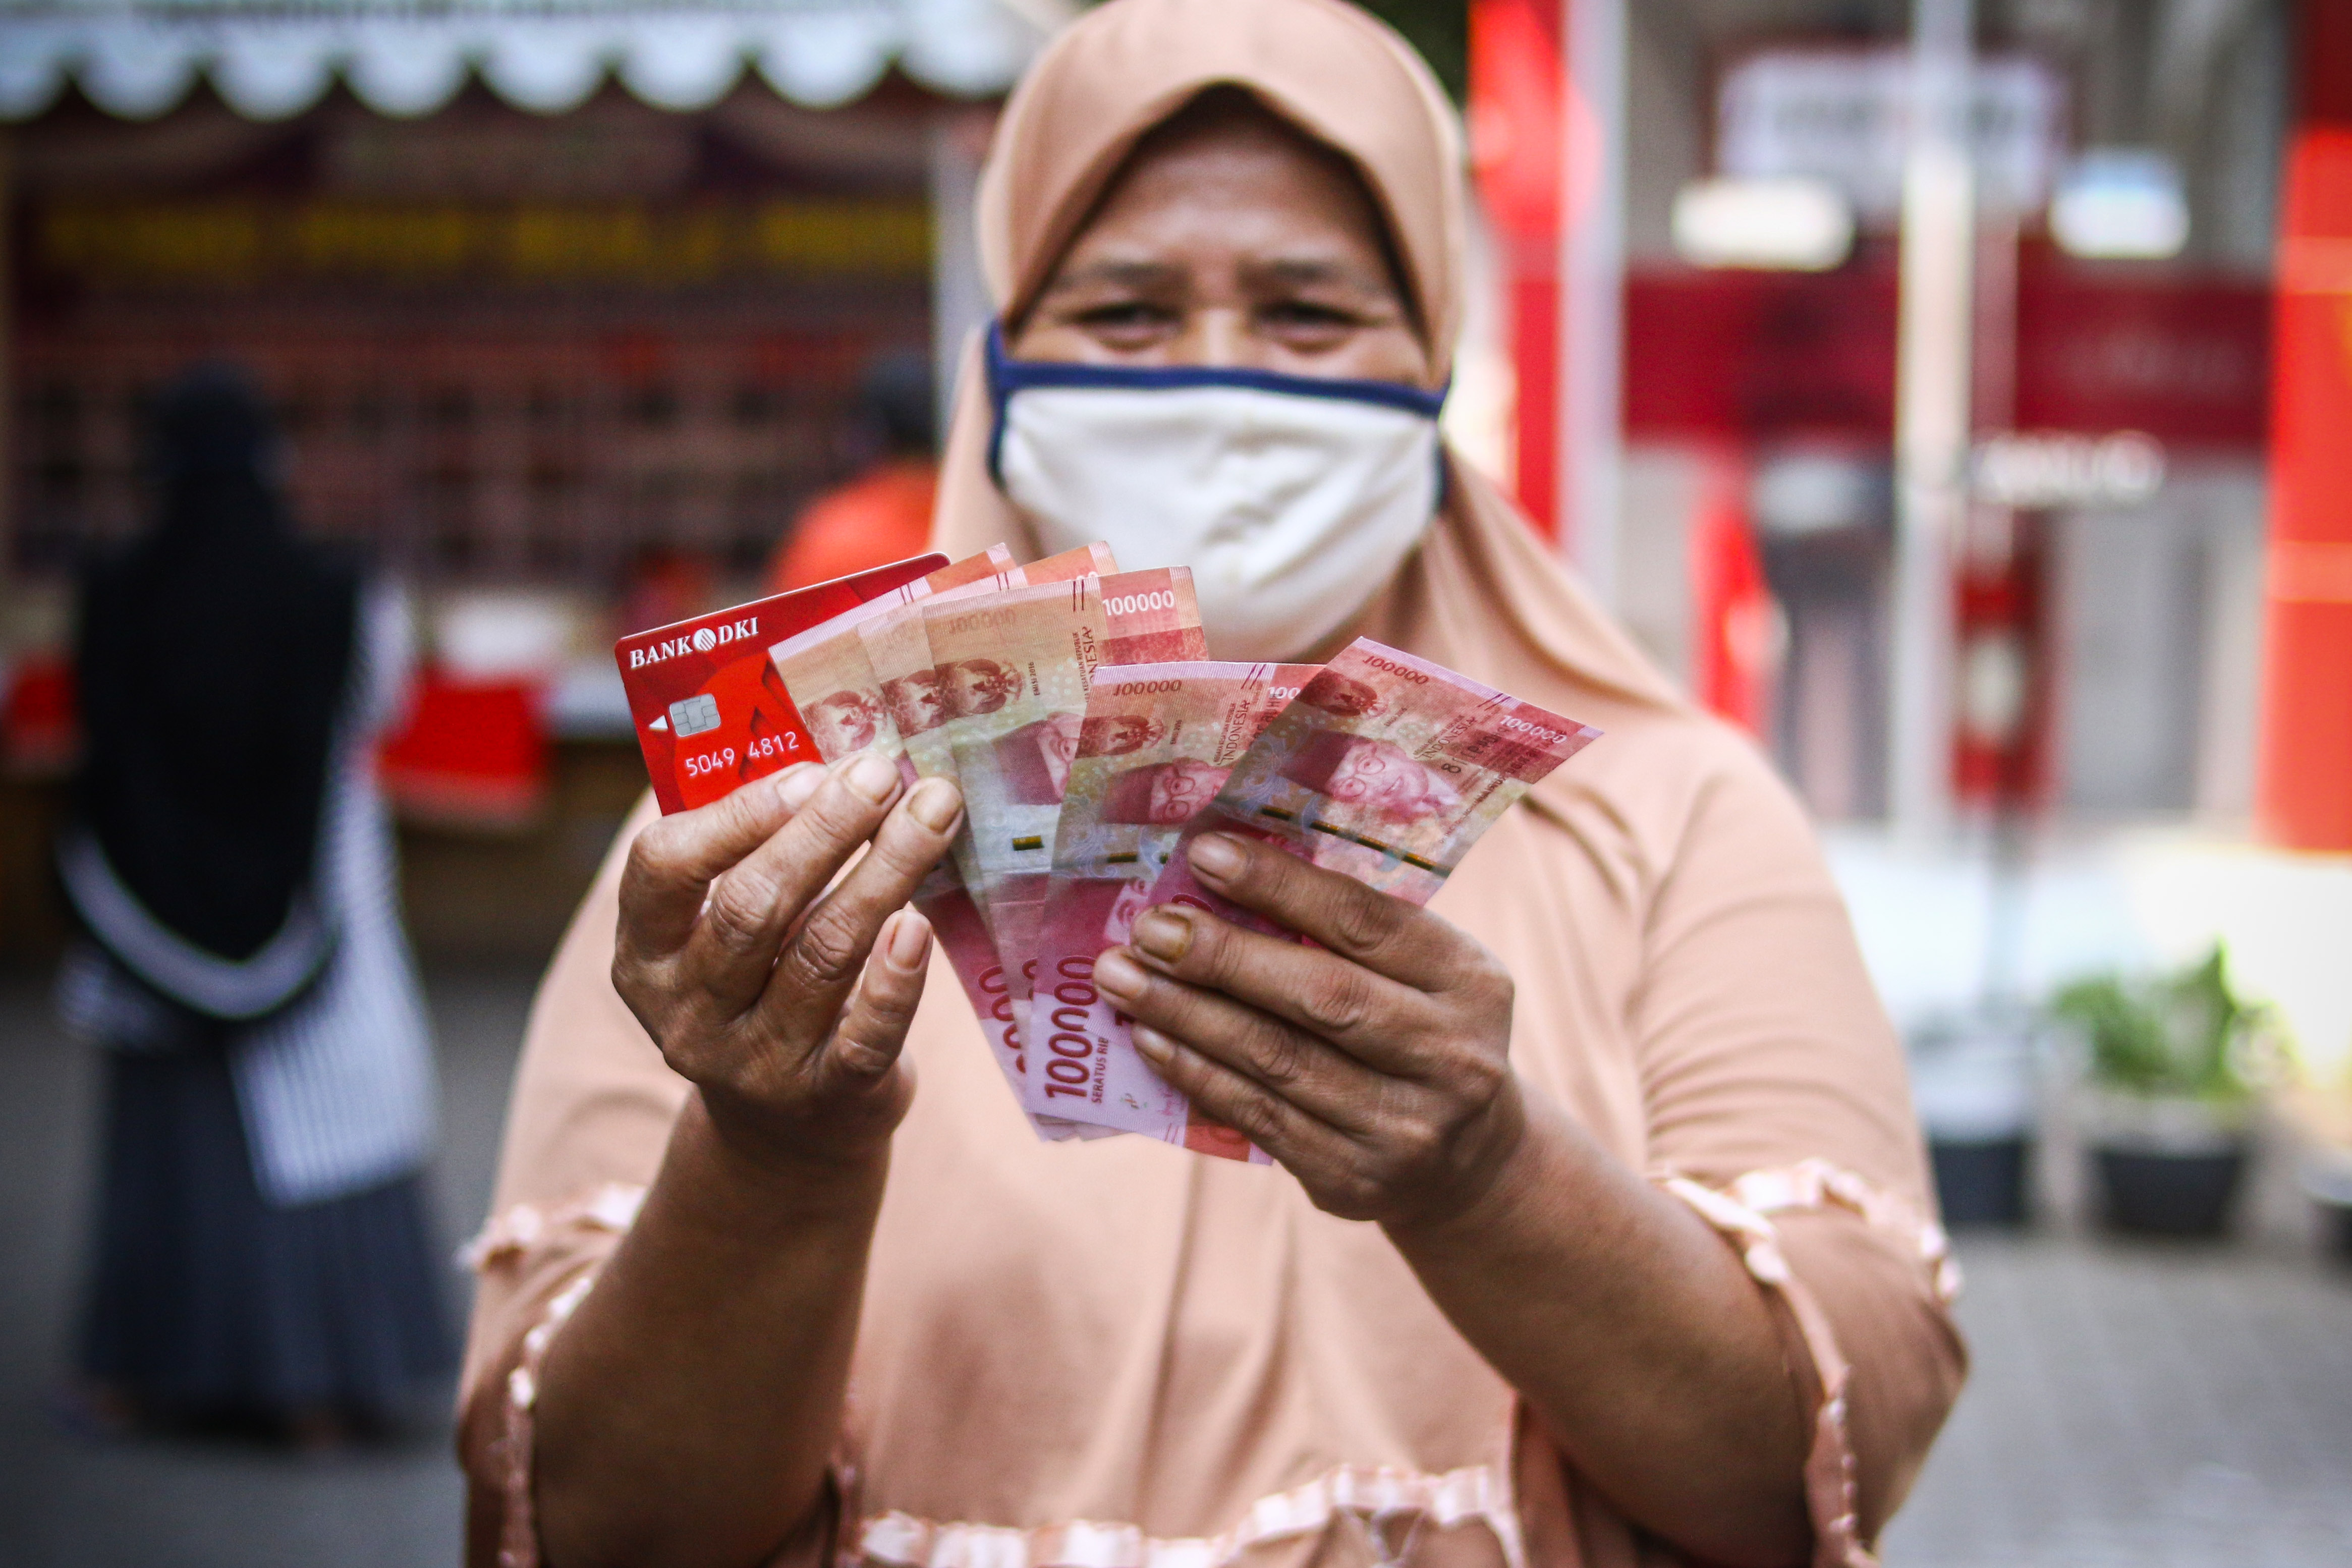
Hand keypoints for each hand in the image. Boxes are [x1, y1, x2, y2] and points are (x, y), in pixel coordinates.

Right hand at [612, 755, 963, 1172]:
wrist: (788, 1131)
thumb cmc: (767, 987)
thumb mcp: (730, 926)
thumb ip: (756, 852)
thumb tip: (835, 756)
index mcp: (647, 953)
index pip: (664, 868)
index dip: (737, 814)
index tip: (810, 770)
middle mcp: (687, 1013)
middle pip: (753, 906)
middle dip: (825, 830)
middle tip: (884, 774)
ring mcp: (754, 1063)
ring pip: (822, 954)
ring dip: (884, 873)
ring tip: (932, 814)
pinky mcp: (826, 1098)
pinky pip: (867, 1031)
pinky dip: (897, 976)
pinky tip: (921, 924)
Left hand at [1092, 832, 1524, 1226]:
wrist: (1467, 1163)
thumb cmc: (1418, 1032)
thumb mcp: (1422, 974)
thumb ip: (1347, 933)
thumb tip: (1218, 876)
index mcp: (1470, 981)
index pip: (1366, 922)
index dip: (1281, 885)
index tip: (1205, 854)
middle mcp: (1450, 1057)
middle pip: (1321, 996)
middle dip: (1222, 957)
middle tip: (1147, 929)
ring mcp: (1404, 1128)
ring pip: (1277, 1061)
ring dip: (1186, 1015)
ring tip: (1120, 978)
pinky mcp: (1352, 1180)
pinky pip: (1258, 1118)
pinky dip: (1196, 1073)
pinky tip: (1149, 1038)